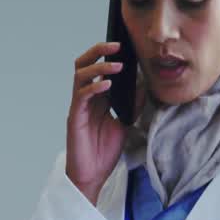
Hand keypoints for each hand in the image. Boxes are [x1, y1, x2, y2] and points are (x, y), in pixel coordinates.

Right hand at [65, 41, 134, 204]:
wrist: (93, 175)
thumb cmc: (105, 151)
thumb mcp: (126, 123)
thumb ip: (133, 104)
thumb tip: (145, 85)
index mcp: (97, 97)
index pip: (99, 68)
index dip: (108, 54)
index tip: (125, 45)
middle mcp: (86, 98)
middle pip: (84, 64)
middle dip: (98, 51)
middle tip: (117, 45)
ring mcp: (79, 106)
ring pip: (81, 75)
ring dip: (99, 67)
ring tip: (117, 65)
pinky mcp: (74, 117)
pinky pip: (81, 96)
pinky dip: (94, 87)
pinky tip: (106, 86)